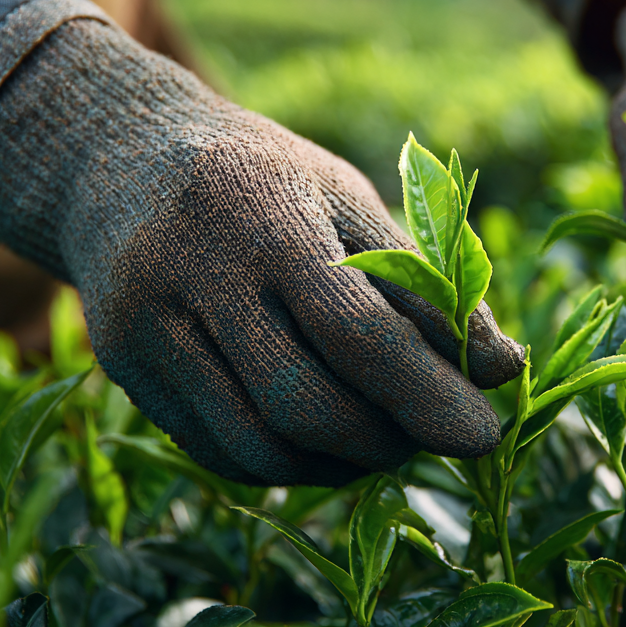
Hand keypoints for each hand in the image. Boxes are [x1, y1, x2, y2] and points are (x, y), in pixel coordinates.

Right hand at [0, 19, 523, 485]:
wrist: (120, 160)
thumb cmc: (264, 180)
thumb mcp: (349, 200)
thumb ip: (425, 284)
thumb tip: (506, 369)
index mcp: (262, 214)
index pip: (354, 329)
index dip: (427, 394)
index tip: (485, 435)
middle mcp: (191, 275)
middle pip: (302, 404)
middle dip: (384, 440)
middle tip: (429, 435)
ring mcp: (143, 331)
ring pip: (256, 449)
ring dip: (339, 466)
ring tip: (381, 439)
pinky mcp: (126, 373)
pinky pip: (220, 454)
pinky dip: (289, 465)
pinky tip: (322, 441)